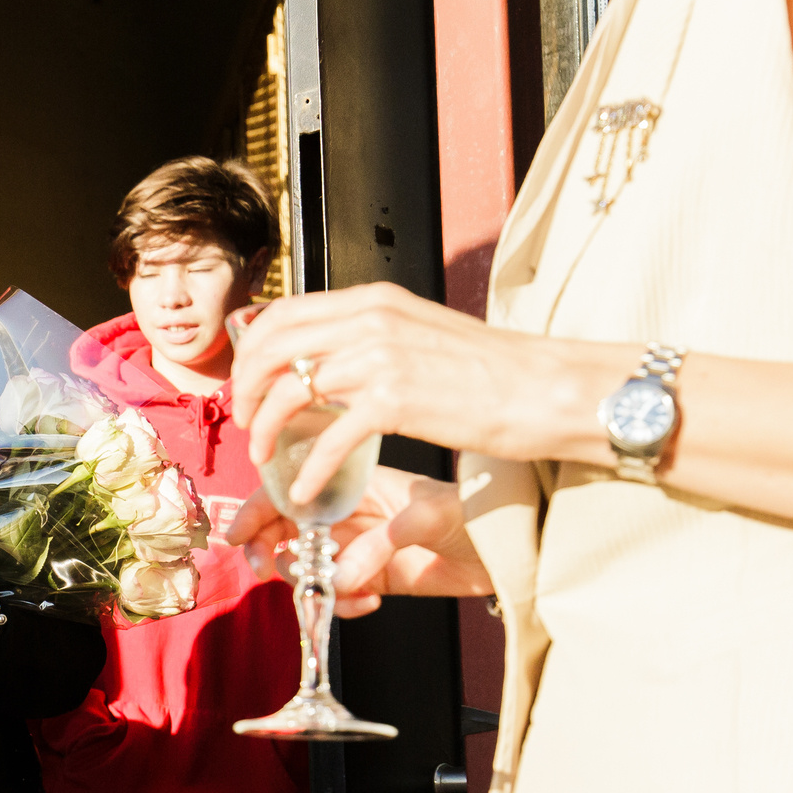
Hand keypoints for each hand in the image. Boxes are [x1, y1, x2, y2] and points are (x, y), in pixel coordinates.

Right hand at [222, 465, 492, 614]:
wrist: (515, 551)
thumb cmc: (479, 513)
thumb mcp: (431, 517)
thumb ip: (382, 544)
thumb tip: (337, 578)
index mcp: (357, 484)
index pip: (293, 489)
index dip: (259, 511)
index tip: (240, 538)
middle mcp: (351, 514)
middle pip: (287, 528)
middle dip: (270, 550)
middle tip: (268, 571)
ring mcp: (360, 548)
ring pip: (306, 565)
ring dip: (306, 583)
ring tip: (333, 592)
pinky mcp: (375, 579)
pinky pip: (337, 594)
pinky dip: (341, 604)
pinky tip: (367, 603)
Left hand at [228, 284, 605, 506]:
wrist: (546, 387)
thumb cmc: (492, 369)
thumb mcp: (420, 333)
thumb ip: (371, 336)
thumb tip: (326, 359)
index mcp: (373, 300)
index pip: (284, 312)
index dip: (253, 350)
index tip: (248, 382)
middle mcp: (370, 319)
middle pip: (273, 349)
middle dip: (247, 389)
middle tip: (245, 421)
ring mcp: (380, 358)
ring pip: (289, 392)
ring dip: (267, 430)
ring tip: (265, 457)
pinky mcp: (395, 401)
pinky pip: (328, 439)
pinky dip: (309, 470)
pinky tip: (307, 491)